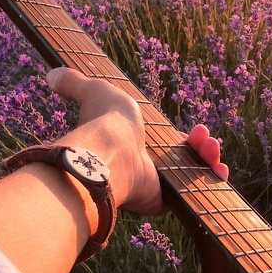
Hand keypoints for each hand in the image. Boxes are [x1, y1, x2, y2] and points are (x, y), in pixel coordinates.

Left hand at [47, 69, 228, 214]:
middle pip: (186, 159)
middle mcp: (149, 166)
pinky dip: (212, 182)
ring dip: (208, 159)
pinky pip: (196, 194)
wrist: (109, 154)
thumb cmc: (103, 123)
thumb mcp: (95, 91)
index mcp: (139, 143)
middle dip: (202, 146)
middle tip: (205, 136)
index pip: (173, 143)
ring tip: (211, 147)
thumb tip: (51, 74)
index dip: (188, 138)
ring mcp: (158, 184)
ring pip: (194, 174)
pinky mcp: (166, 199)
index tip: (198, 129)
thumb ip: (75, 83)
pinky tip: (220, 170)